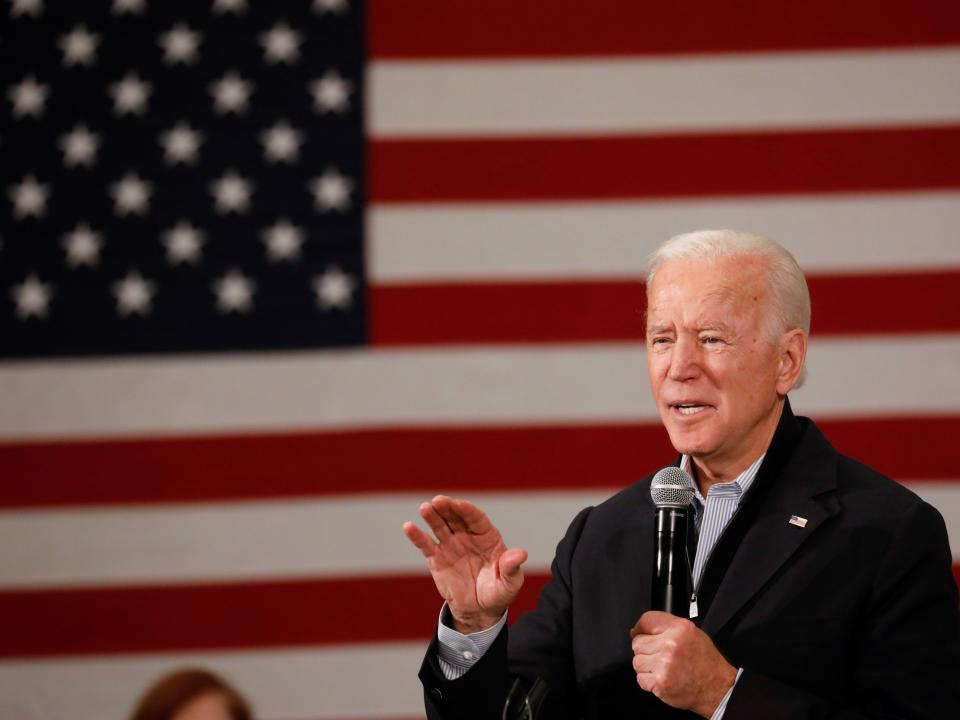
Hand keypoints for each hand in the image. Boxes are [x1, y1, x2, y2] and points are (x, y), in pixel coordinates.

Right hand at [404, 495, 527, 633]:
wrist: (479, 610)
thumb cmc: (498, 592)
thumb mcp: (510, 583)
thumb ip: (512, 568)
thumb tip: (521, 554)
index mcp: (487, 536)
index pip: (476, 518)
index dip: (467, 510)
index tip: (459, 504)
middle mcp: (467, 536)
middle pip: (456, 517)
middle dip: (448, 507)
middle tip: (438, 501)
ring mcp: (450, 545)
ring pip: (439, 526)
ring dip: (432, 516)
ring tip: (425, 508)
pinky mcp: (436, 558)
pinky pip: (425, 544)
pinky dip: (417, 536)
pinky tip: (409, 527)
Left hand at [630, 611, 736, 716]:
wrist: (717, 687)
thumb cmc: (706, 661)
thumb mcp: (691, 633)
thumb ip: (666, 627)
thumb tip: (638, 629)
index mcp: (680, 628)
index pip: (646, 620)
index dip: (641, 628)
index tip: (640, 633)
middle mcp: (671, 644)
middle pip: (637, 642)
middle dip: (646, 650)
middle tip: (660, 656)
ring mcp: (664, 664)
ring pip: (637, 661)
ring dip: (646, 666)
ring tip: (663, 668)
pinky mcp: (660, 682)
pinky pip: (640, 678)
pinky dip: (648, 681)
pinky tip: (663, 678)